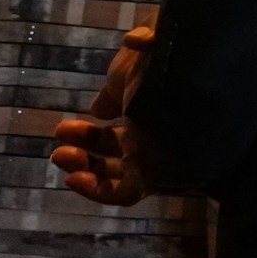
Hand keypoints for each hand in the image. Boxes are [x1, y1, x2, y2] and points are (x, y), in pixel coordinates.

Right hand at [50, 25, 197, 204]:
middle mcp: (166, 133)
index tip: (92, 108)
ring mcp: (161, 158)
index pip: (138, 116)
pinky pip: (123, 194)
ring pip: (120, 173)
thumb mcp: (133, 66)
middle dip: (89, 142)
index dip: (111, 112)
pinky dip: (95, 191)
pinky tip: (72, 177)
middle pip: (125, 146)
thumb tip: (98, 108)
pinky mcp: (154, 178)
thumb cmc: (168, 62)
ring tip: (59, 154)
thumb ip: (115, 87)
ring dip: (86, 167)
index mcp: (167, 102)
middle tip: (60, 131)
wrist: (197, 80)